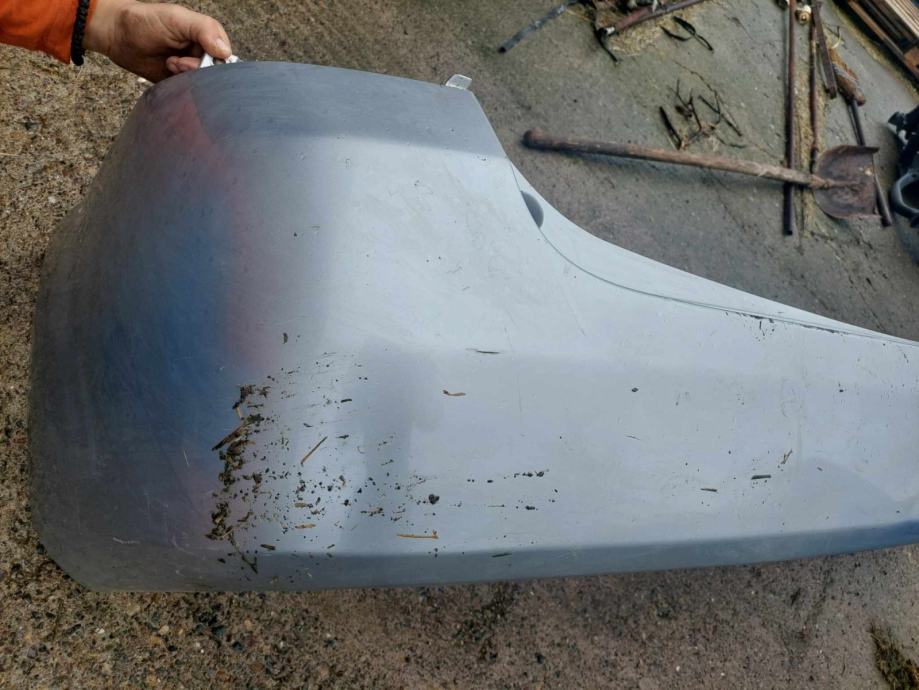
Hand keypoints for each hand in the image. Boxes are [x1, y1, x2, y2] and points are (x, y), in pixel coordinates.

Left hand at [84, 0, 231, 81]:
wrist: (117, 35)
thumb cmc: (145, 21)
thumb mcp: (178, 18)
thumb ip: (204, 29)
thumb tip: (225, 52)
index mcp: (206, 38)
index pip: (224, 57)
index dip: (213, 62)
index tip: (193, 57)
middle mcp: (201, 55)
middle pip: (214, 75)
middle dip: (196, 71)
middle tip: (176, 63)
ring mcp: (189, 71)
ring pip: (202, 86)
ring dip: (185, 79)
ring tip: (169, 65)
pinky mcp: (178, 84)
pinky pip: (188, 95)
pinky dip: (180, 89)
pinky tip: (168, 76)